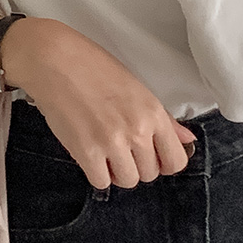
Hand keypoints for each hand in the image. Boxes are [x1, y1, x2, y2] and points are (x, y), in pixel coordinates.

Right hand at [1, 18, 197, 189]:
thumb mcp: (136, 87)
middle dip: (138, 165)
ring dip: (118, 172)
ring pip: (128, 181)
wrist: (54, 60)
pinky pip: (101, 182)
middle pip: (151, 174)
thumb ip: (164, 119)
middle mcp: (138, 130)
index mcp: (153, 112)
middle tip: (122, 148)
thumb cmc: (94, 67)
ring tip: (106, 152)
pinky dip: (97, 173)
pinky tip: (91, 156)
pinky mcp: (86, 151)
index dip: (164, 163)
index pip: (176, 160)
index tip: (151, 156)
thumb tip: (188, 139)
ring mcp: (112, 142)